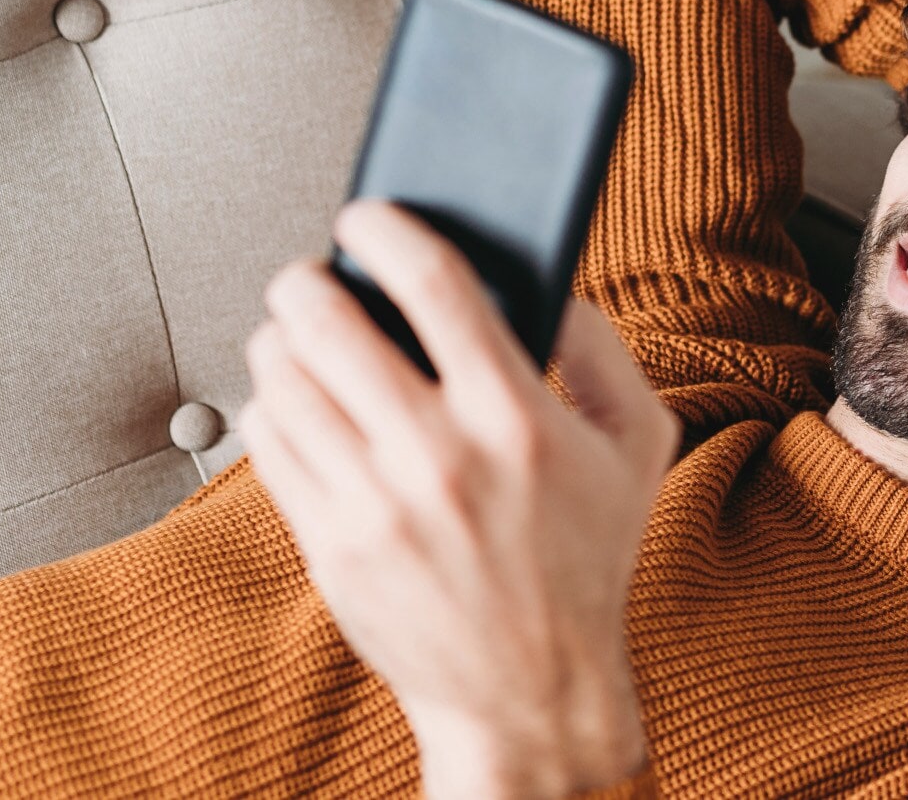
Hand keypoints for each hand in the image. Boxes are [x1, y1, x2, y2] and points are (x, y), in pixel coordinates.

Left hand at [238, 199, 678, 798]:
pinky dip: (272, 404)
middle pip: (328, 319)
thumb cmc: (587, 561)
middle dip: (307, 277)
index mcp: (516, 418)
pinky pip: (268, 441)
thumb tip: (545, 282)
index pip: (431, 282)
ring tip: (300, 334)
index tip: (366, 217)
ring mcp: (374, 505)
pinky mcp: (330, 546)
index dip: (386, 229)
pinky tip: (299, 401)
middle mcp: (437, 457)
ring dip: (282, 336)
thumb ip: (603, 349)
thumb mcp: (638, 446)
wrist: (530, 690)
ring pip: (284, 376)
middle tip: (316, 274)